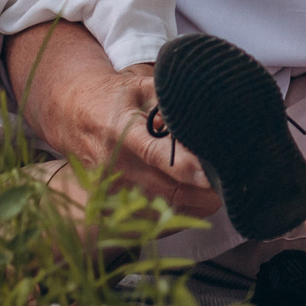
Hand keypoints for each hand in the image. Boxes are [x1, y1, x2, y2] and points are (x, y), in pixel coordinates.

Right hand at [8, 20, 218, 217]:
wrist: (73, 115)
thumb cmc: (115, 98)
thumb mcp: (142, 87)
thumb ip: (173, 99)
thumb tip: (209, 109)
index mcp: (123, 130)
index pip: (158, 155)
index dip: (187, 167)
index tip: (212, 174)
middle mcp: (116, 164)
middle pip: (169, 190)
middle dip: (205, 190)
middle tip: (232, 180)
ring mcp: (112, 189)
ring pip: (166, 208)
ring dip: (197, 203)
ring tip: (218, 187)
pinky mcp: (112, 204)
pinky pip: (155, 218)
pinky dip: (180, 211)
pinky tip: (195, 196)